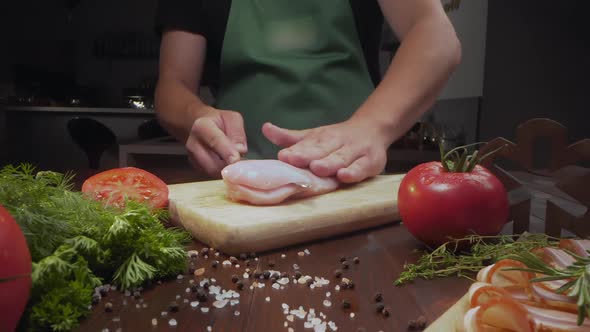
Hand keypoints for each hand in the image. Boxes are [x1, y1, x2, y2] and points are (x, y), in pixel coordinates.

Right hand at [186, 106, 247, 177]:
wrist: (199, 125)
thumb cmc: (219, 121)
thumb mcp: (232, 118)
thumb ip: (237, 133)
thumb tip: (240, 150)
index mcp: (201, 126)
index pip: (214, 141)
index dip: (226, 151)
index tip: (236, 159)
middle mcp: (193, 143)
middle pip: (212, 162)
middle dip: (229, 166)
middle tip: (242, 163)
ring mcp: (192, 157)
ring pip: (212, 171)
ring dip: (227, 170)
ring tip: (236, 163)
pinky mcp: (195, 166)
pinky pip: (211, 174)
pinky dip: (222, 172)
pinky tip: (228, 165)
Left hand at [262, 119, 390, 182]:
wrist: (373, 130)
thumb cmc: (336, 139)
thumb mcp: (312, 136)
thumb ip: (289, 137)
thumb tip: (265, 128)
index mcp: (322, 138)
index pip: (308, 144)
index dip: (296, 150)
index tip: (283, 156)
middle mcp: (338, 143)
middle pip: (322, 150)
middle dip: (308, 155)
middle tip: (294, 159)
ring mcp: (355, 152)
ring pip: (341, 158)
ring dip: (329, 163)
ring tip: (317, 168)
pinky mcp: (371, 163)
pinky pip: (362, 168)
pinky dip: (354, 172)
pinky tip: (344, 176)